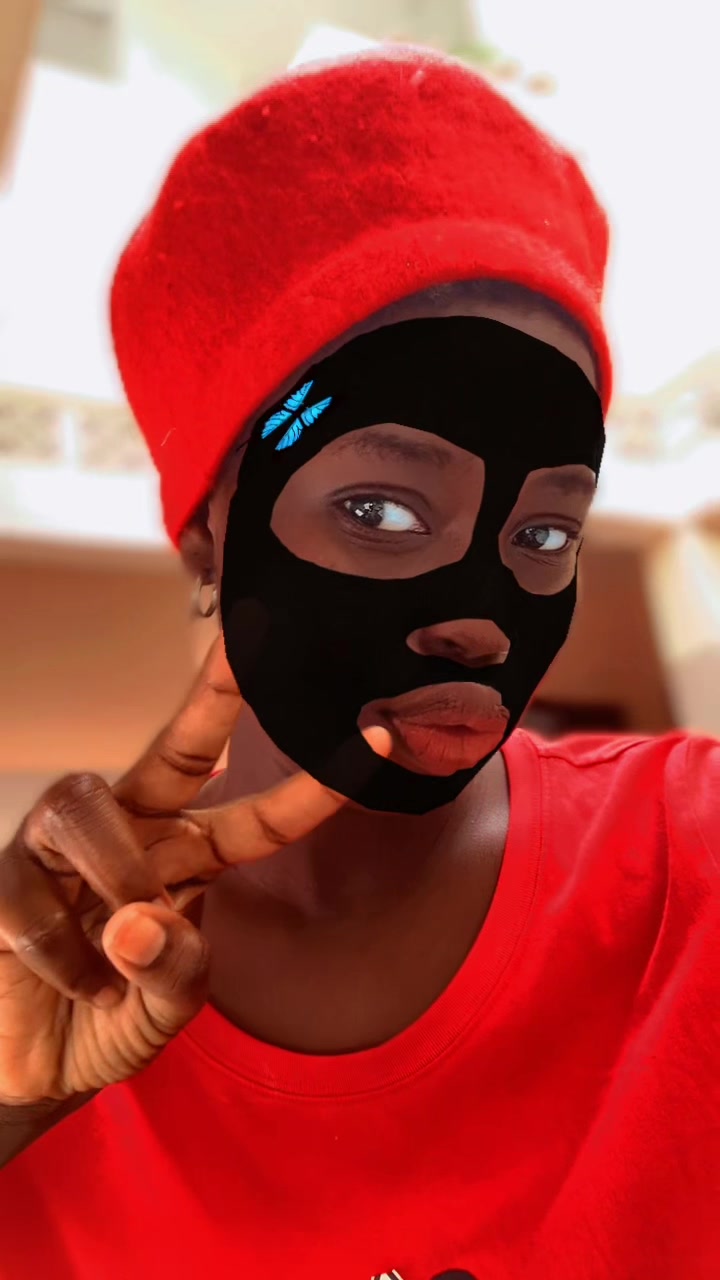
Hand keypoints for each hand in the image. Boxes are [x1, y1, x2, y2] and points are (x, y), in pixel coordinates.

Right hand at [0, 637, 388, 1105]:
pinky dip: (66, 958)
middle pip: (174, 751)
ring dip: (113, 879)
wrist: (34, 1070)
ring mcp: (60, 849)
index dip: (308, 789)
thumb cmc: (110, 1022)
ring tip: (119, 949)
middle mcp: (130, 832)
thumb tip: (135, 920)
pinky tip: (79, 986)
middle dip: (212, 699)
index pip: (255, 819)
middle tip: (247, 650)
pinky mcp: (7, 878)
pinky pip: (35, 898)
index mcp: (185, 857)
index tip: (370, 742)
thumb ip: (175, 968)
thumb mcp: (167, 1007)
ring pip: (86, 807)